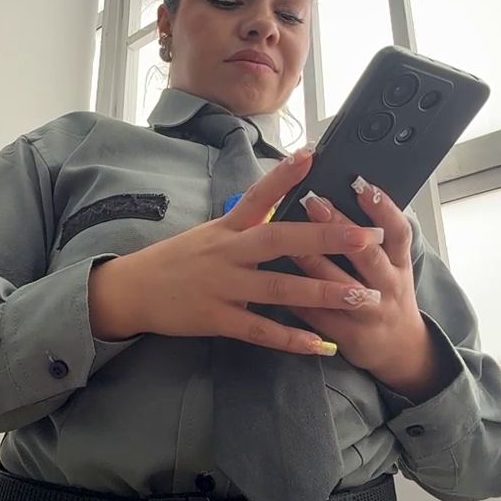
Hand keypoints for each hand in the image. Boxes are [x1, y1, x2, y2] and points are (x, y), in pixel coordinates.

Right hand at [88, 150, 384, 354]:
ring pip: (280, 288)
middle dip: (327, 238)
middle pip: (282, 240)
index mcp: (228, 227)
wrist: (133, 290)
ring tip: (361, 296)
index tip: (313, 155)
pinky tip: (322, 345)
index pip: (259, 195)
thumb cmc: (176, 260)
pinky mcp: (218, 318)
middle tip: (366, 236)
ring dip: (323, 292)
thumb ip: (245, 224)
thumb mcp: (210, 233)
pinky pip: (261, 330)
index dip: (285, 175)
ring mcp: (223, 286)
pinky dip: (292, 338)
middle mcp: (228, 252)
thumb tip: (278, 204)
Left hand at [291, 178, 449, 400]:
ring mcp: (369, 313)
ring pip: (341, 288)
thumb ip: (373, 238)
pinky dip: (298, 300)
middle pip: (366, 255)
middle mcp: (388, 286)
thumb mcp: (392, 265)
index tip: (361, 184)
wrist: (400, 351)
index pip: (398, 232)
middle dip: (339, 227)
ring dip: (315, 263)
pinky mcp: (349, 336)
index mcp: (399, 263)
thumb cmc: (387, 294)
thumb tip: (343, 195)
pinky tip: (276, 281)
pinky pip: (319, 316)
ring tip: (288, 238)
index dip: (383, 208)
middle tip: (313, 200)